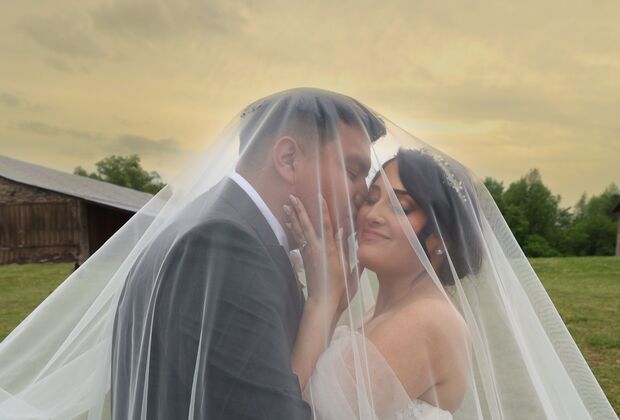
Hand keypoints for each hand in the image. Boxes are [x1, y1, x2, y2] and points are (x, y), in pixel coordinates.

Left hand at [284, 194, 346, 311]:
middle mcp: (316, 248)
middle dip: (299, 210)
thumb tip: (341, 231)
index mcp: (329, 248)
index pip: (326, 224)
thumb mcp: (345, 266)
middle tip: (291, 197)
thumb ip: (342, 247)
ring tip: (286, 206)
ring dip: (293, 217)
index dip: (322, 210)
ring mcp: (308, 252)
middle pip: (306, 225)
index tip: (319, 196)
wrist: (322, 299)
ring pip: (299, 231)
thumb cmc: (338, 285)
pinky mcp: (304, 257)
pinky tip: (289, 223)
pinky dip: (293, 229)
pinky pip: (297, 239)